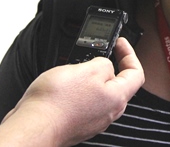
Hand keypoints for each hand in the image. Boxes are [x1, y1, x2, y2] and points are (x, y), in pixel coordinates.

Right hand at [0, 37, 143, 146]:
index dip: (129, 53)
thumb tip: (105, 66)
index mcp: (117, 98)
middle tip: (100, 52)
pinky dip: (79, 90)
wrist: (33, 126)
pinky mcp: (77, 123)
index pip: (136, 73)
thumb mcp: (87, 68)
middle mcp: (108, 112)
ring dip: (91, 78)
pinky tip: (66, 85)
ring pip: (99, 93)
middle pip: (118, 84)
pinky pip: (84, 102)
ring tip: (78, 68)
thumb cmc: (56, 102)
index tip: (120, 43)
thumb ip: (104, 63)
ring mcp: (93, 120)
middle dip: (110, 65)